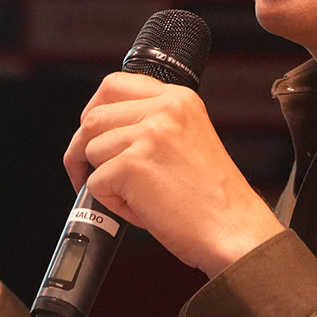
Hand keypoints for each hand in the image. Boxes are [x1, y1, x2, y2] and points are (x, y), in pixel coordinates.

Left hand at [63, 72, 283, 276]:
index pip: (114, 85)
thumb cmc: (213, 198)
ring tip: (134, 197)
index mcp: (179, 99)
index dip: (95, 110)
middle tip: (88, 172)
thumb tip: (105, 130)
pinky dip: (110, 203)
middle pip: (94, 116)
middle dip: (82, 148)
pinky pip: (95, 183)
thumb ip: (153, 124)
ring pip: (91, 150)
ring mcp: (148, 135)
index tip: (92, 134)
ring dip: (101, 179)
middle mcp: (165, 109)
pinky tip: (140, 209)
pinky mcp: (133, 165)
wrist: (234, 231)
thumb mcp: (188, 140)